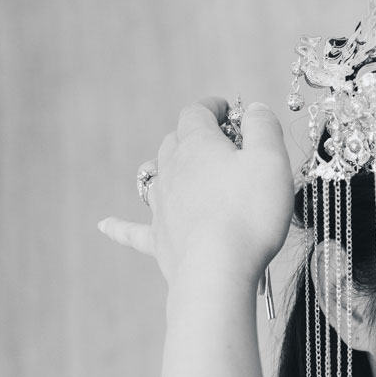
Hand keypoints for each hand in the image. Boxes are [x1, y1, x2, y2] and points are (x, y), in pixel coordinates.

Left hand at [100, 98, 294, 289]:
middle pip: (174, 141)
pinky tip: (104, 225)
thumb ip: (263, 127)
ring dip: (167, 169)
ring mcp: (160, 205)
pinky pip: (132, 230)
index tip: (228, 110)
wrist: (217, 269)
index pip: (197, 112)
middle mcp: (171, 169)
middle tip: (223, 147)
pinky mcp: (158, 239)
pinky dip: (119, 226)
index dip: (212, 107)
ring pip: (155, 176)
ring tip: (181, 171)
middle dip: (194, 137)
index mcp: (198, 144)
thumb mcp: (271, 160)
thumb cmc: (250, 213)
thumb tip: (254, 108)